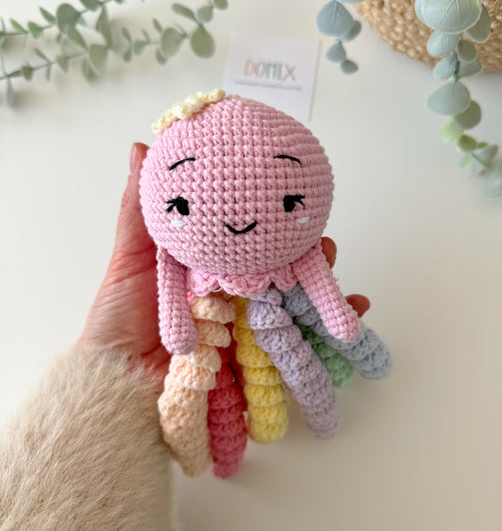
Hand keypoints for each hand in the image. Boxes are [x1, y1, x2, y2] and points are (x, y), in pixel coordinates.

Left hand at [78, 143, 369, 392]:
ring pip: (294, 306)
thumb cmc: (119, 320)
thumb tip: (141, 147)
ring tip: (340, 281)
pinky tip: (353, 317)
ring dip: (324, 292)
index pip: (251, 239)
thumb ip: (140, 211)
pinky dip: (327, 337)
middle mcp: (233, 296)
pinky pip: (296, 348)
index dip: (276, 222)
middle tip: (324, 247)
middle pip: (281, 272)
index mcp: (209, 267)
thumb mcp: (130, 258)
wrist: (118, 383)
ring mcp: (247, 330)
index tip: (296, 201)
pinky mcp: (255, 363)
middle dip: (309, 257)